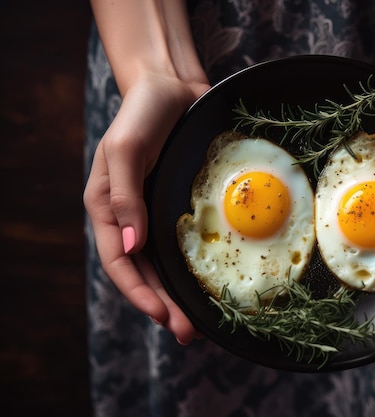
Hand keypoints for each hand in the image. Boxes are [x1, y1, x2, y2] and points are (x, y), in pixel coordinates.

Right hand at [83, 73, 209, 343]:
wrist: (171, 87)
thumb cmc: (141, 114)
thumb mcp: (125, 151)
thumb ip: (124, 198)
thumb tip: (130, 247)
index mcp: (106, 208)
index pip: (119, 262)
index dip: (138, 292)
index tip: (162, 316)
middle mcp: (130, 216)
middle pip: (145, 271)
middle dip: (164, 304)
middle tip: (189, 332)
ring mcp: (155, 212)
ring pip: (166, 263)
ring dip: (180, 293)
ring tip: (202, 322)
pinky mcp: (179, 204)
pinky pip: (186, 242)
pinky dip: (194, 265)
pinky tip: (210, 282)